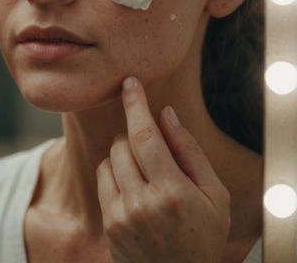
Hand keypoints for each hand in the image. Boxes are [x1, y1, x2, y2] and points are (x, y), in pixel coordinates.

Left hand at [97, 77, 230, 262]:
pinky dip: (114, 172)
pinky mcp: (108, 221)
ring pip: (110, 159)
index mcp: (175, 192)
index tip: (129, 83)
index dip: (136, 105)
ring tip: (147, 174)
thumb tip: (167, 113)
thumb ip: (190, 152)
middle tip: (153, 149)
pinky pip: (102, 178)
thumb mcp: (214, 196)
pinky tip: (133, 186)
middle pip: (124, 144)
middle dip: (136, 136)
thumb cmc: (203, 234)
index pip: (146, 136)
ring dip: (124, 155)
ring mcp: (122, 213)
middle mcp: (144, 202)